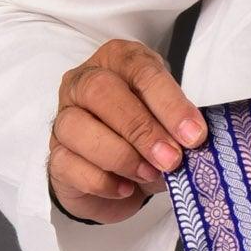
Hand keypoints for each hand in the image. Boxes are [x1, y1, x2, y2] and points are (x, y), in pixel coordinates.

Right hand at [47, 39, 206, 224]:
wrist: (124, 180)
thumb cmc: (150, 142)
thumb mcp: (172, 128)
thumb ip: (179, 129)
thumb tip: (193, 141)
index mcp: (119, 62)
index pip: (141, 71)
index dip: (169, 104)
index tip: (194, 135)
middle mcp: (84, 82)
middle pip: (101, 90)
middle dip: (141, 128)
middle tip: (171, 159)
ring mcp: (64, 117)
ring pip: (76, 126)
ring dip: (119, 155)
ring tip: (148, 174)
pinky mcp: (56, 155)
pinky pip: (68, 163)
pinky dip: (101, 181)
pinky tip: (125, 188)